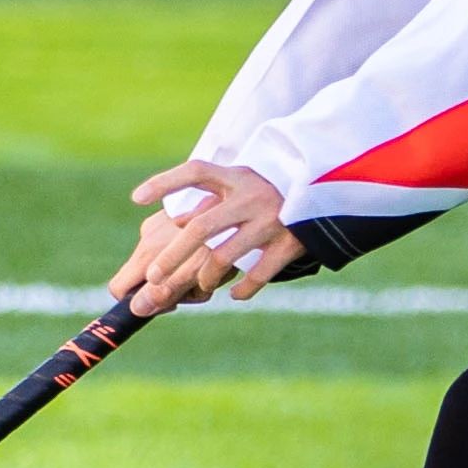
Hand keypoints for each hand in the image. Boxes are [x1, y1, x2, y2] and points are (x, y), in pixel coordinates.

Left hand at [110, 160, 303, 316]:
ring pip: (224, 257)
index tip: (136, 199)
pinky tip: (233, 295)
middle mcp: (251, 196)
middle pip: (200, 228)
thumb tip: (172, 223)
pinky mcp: (291, 243)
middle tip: (154, 278)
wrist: (332, 194)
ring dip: (205, 277)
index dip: (164, 182)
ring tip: (200, 285)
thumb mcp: (242, 186)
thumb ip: (210, 201)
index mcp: (235, 177)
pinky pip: (257, 275)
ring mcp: (271, 220)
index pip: (194, 172)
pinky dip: (242, 290)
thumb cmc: (270, 194)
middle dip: (172, 257)